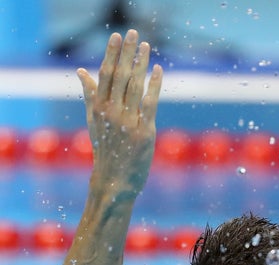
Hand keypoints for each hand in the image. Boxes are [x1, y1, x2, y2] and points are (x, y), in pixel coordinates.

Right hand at [77, 30, 162, 197]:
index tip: (118, 36)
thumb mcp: (94, 121)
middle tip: (134, 33)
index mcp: (97, 108)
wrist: (115, 180)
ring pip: (135, 86)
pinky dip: (154, 85)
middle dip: (127, 52)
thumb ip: (90, 95)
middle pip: (120, 75)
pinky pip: (150, 103)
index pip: (105, 74)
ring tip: (146, 46)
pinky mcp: (144, 131)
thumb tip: (81, 71)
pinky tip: (158, 70)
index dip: (112, 54)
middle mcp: (111, 112)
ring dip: (141, 64)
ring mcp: (128, 122)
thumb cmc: (106, 149)